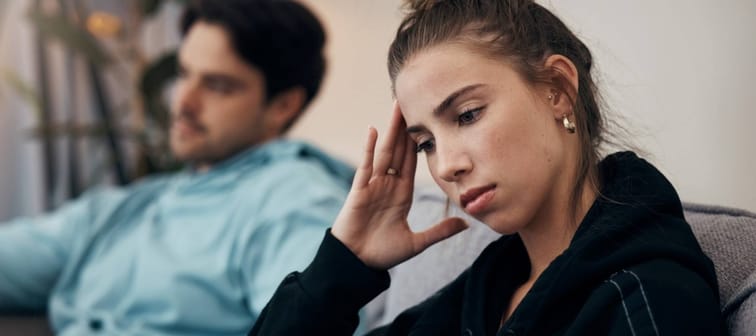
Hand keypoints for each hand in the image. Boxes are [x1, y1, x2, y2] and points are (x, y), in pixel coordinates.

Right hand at [331, 102, 467, 269]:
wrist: (357, 265)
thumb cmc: (382, 254)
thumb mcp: (417, 242)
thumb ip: (440, 231)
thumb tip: (466, 224)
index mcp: (401, 194)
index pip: (411, 161)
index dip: (418, 141)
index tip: (426, 121)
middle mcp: (387, 185)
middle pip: (398, 150)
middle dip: (405, 127)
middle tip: (412, 102)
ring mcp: (372, 186)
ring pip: (384, 152)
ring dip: (390, 130)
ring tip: (396, 107)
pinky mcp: (359, 191)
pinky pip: (365, 166)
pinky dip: (368, 149)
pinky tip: (372, 131)